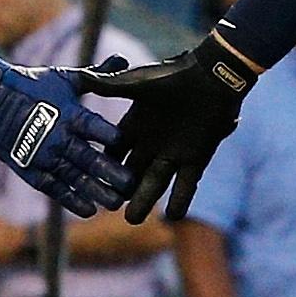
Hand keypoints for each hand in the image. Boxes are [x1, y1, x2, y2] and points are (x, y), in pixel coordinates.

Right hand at [0, 53, 134, 218]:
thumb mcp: (64, 77)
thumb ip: (96, 75)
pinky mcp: (30, 169)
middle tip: (130, 186)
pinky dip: (71, 200)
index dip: (107, 134)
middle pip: (87, 158)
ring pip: (74, 178)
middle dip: (110, 172)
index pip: (91, 125)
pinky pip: (53, 188)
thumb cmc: (32, 85)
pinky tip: (89, 210)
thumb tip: (124, 60)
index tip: (124, 143)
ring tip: (116, 204)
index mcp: (67, 112)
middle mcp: (56, 137)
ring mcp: (42, 156)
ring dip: (96, 191)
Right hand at [75, 34, 257, 221]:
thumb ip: (111, 86)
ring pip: (155, 182)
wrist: (213, 77)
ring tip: (131, 220)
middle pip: (132, 172)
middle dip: (120, 189)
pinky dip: (181, 199)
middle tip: (107, 207)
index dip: (103, 165)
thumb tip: (82, 80)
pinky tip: (173, 217)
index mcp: (136, 125)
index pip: (114, 151)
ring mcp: (174, 152)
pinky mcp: (197, 158)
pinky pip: (187, 184)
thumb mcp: (138, 84)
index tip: (87, 180)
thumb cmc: (174, 76)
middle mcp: (152, 142)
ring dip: (145, 200)